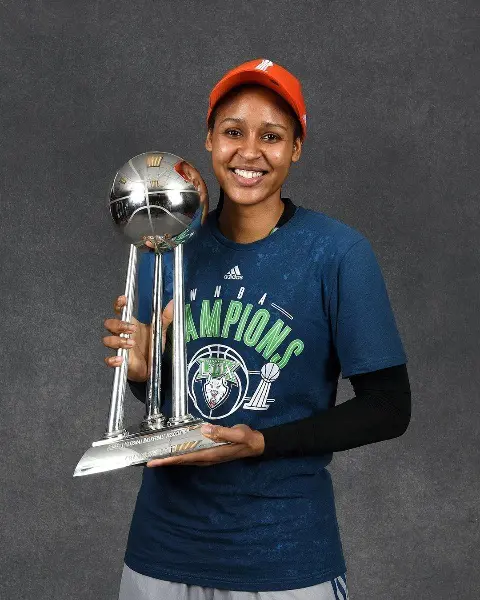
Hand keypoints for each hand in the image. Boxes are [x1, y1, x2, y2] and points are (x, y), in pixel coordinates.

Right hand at [103, 295, 172, 381]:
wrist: (153, 366)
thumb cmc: (152, 346)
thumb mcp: (160, 331)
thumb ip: (165, 318)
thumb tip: (172, 304)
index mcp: (130, 324)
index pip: (119, 311)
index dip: (119, 304)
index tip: (123, 300)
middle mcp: (122, 334)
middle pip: (110, 324)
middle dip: (119, 325)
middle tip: (132, 328)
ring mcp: (119, 347)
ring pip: (108, 340)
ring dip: (118, 341)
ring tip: (131, 343)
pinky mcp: (120, 361)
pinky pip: (109, 360)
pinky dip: (113, 359)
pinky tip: (121, 359)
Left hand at [146, 424, 264, 466]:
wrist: (255, 444)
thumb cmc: (246, 438)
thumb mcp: (236, 433)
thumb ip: (221, 431)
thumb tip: (204, 429)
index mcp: (210, 454)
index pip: (186, 458)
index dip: (169, 460)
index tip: (155, 462)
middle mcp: (207, 458)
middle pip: (182, 461)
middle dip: (166, 461)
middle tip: (149, 461)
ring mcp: (208, 456)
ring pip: (186, 459)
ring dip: (172, 459)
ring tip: (158, 457)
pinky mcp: (210, 453)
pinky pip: (191, 455)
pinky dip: (181, 454)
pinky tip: (176, 450)